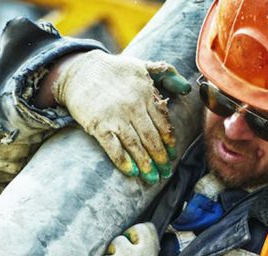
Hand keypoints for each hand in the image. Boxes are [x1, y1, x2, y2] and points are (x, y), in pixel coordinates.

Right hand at [52, 50, 190, 183]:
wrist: (80, 70)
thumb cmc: (114, 70)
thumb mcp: (142, 65)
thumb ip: (167, 74)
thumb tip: (187, 88)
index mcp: (146, 93)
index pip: (163, 123)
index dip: (169, 142)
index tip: (172, 155)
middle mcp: (133, 106)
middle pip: (151, 138)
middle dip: (160, 158)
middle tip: (165, 173)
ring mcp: (115, 117)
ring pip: (135, 145)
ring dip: (146, 164)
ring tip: (152, 178)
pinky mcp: (98, 125)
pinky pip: (113, 147)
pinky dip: (123, 161)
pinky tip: (132, 172)